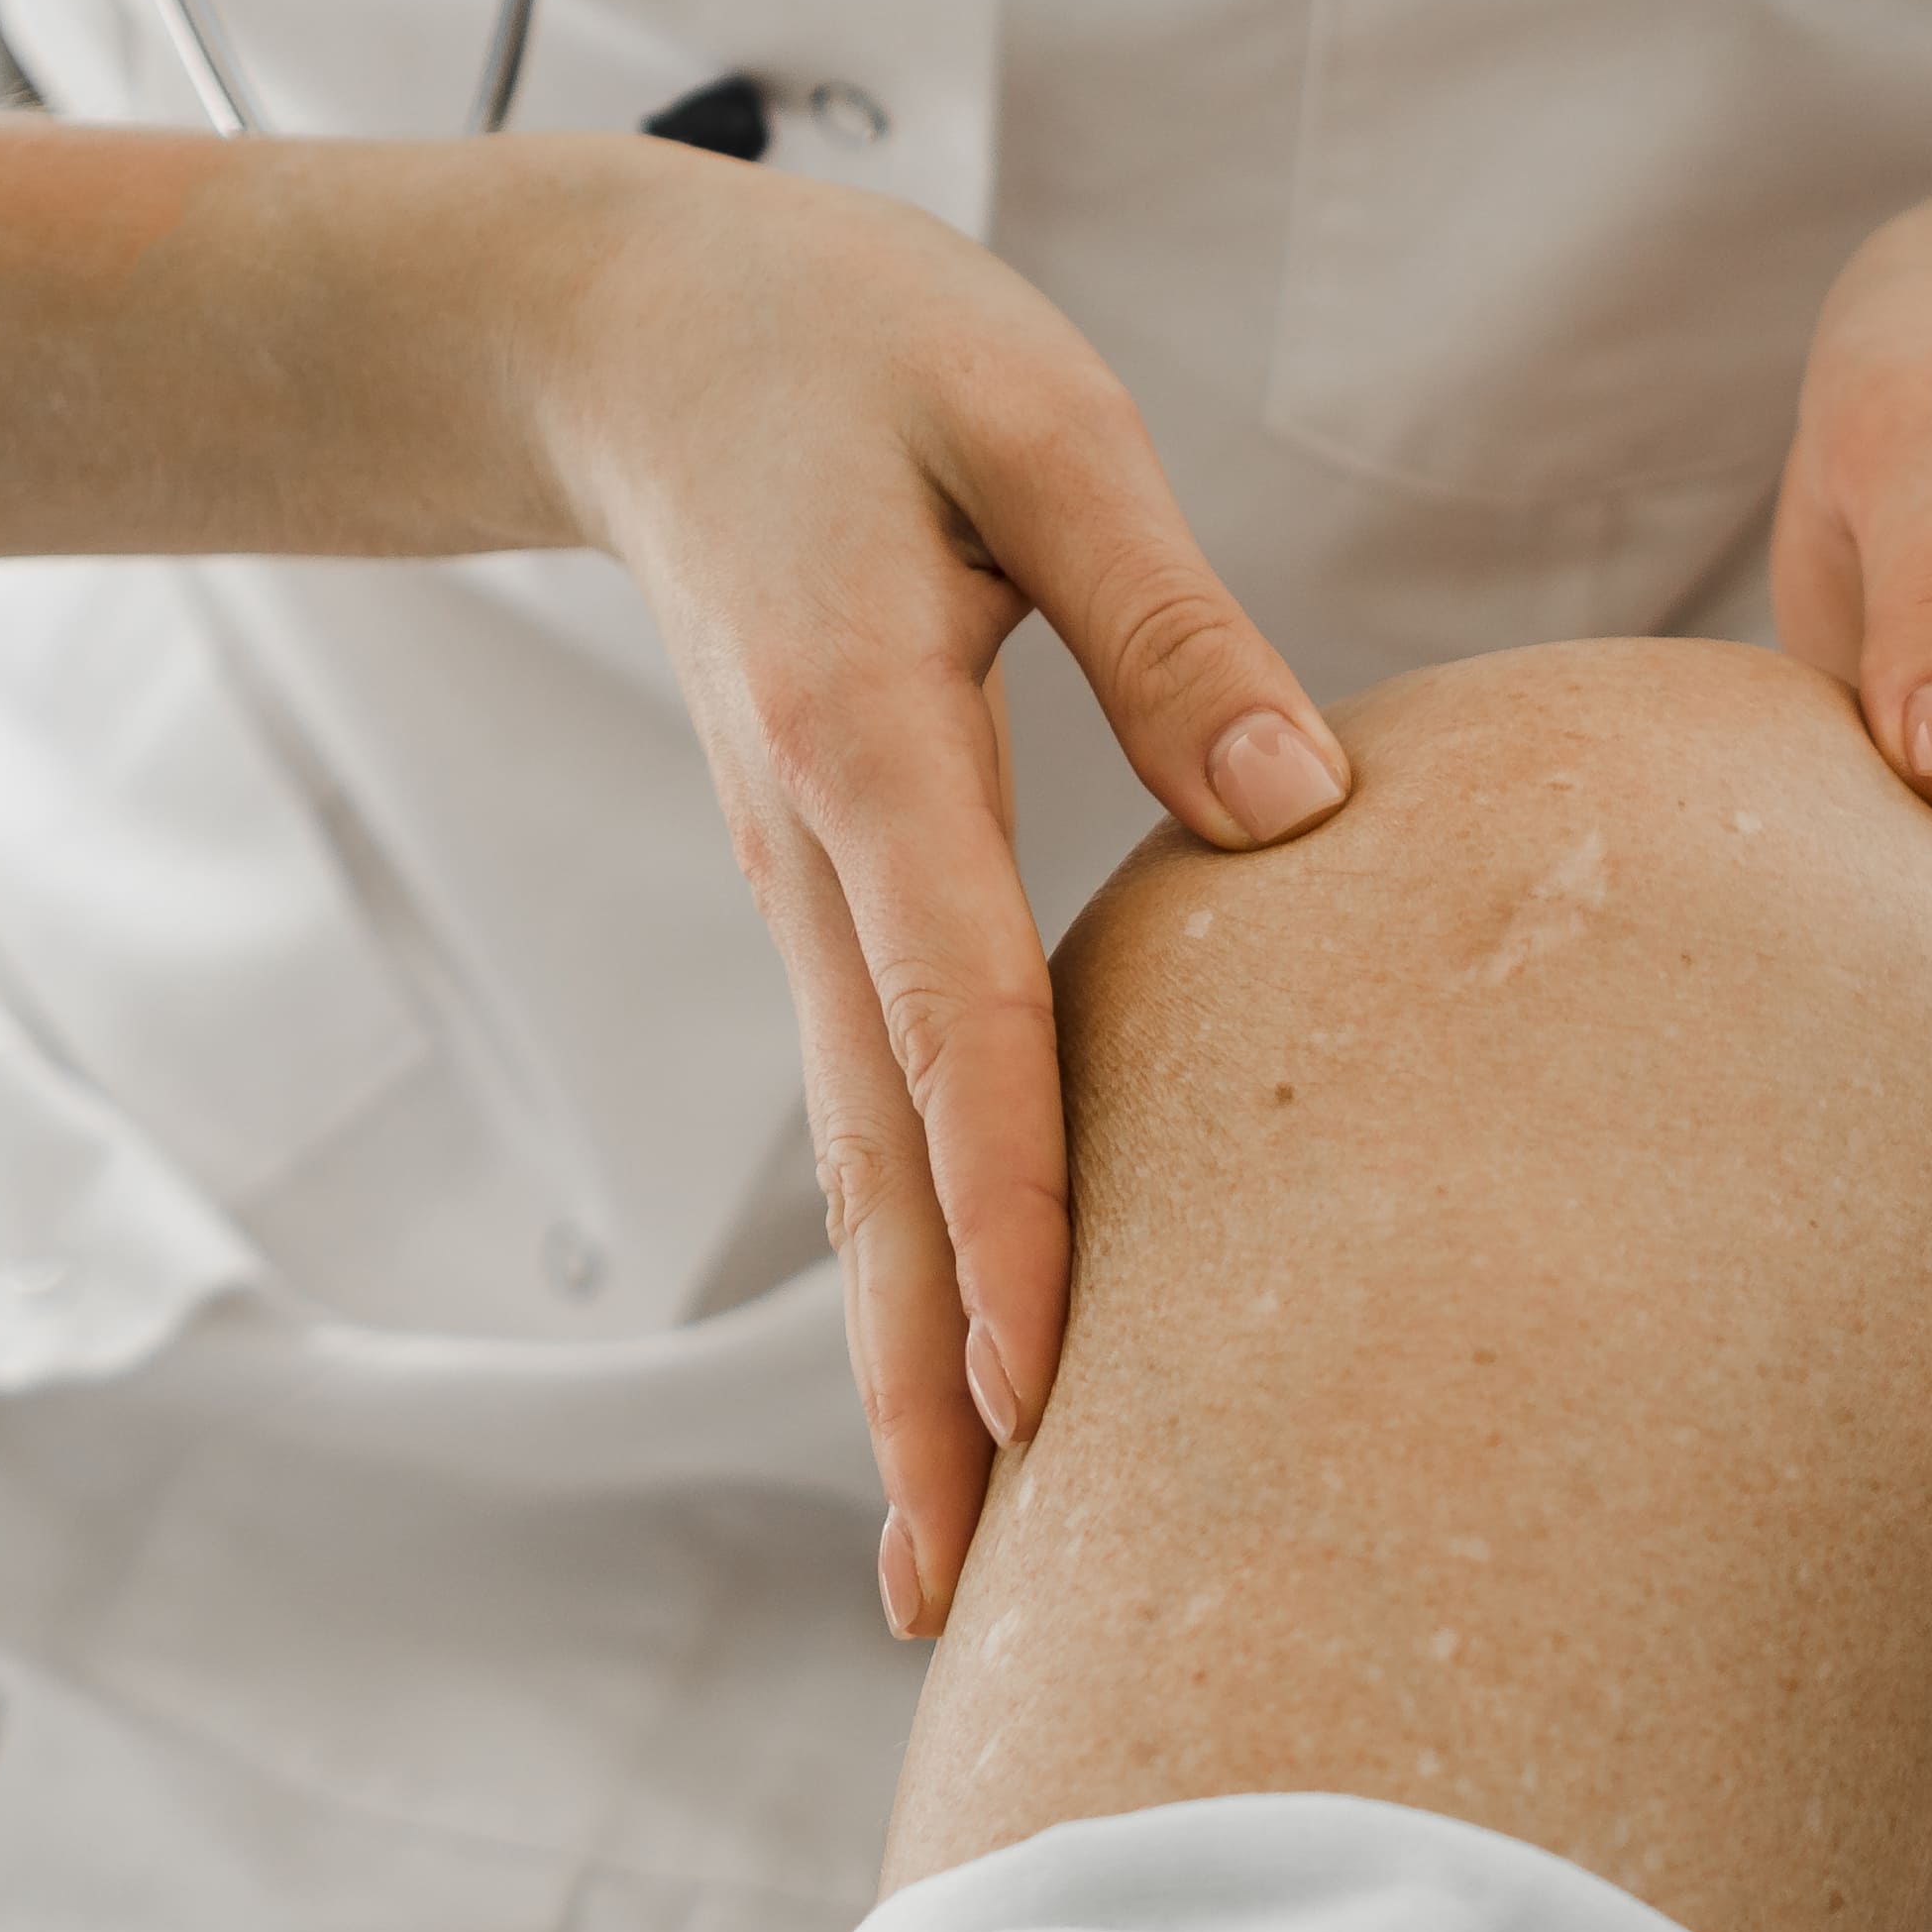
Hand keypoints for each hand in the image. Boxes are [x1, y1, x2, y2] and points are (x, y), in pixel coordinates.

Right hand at [519, 145, 1352, 1631]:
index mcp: (865, 744)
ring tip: (946, 1576)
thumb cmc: (857, 349)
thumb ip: (1162, 613)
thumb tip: (1301, 809)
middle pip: (876, 1173)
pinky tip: (959, 1387)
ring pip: (856, 1180)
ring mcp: (802, 903)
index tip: (1058, 1391)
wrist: (630, 333)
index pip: (954, 1018)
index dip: (1012, 1210)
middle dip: (925, 1390)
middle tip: (967, 1599)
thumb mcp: (1034, 421)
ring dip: (900, 1376)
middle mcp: (813, 859)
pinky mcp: (825, 907)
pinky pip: (870, 1120)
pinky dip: (910, 1269)